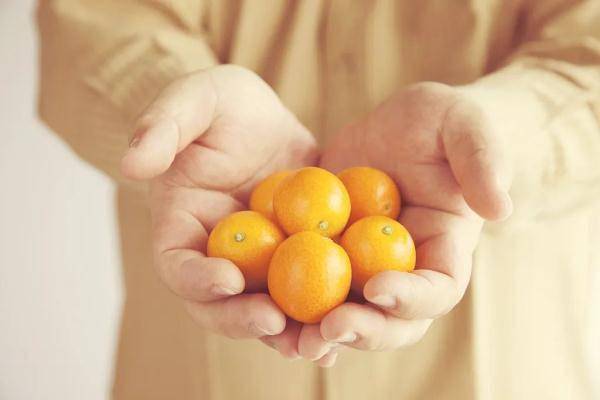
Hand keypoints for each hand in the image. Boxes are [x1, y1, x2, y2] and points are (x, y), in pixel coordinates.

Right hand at [121, 65, 316, 341]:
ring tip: (317, 342)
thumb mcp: (194, 100)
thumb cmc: (220, 106)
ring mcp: (259, 263)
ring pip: (268, 308)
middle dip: (245, 319)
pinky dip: (326, 310)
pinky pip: (311, 290)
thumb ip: (161, 127)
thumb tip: (132, 164)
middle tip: (276, 325)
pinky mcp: (297, 259)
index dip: (197, 280)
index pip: (178, 266)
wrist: (261, 118)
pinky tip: (354, 320)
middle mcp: (217, 257)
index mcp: (182, 229)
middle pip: (222, 304)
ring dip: (289, 331)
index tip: (228, 279)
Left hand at [264, 82, 512, 365]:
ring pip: (345, 314)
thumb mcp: (463, 125)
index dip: (413, 298)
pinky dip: (287, 300)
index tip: (379, 288)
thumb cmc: (440, 124)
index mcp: (442, 251)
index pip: (438, 290)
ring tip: (291, 333)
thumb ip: (483, 160)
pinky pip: (305, 285)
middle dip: (363, 330)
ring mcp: (360, 267)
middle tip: (331, 327)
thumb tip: (500, 208)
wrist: (399, 127)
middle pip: (390, 321)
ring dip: (320, 331)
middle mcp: (402, 271)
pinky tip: (260, 301)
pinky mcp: (323, 254)